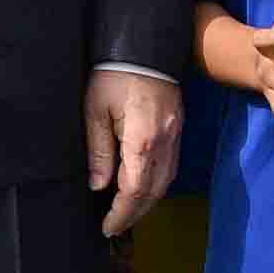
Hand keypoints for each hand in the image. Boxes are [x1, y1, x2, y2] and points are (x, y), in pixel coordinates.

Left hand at [90, 65, 179, 229]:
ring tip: (126, 213)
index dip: (120, 213)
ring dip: (147, 202)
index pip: (134, 191)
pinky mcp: (177, 128)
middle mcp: (164, 142)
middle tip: (114, 227)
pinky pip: (171, 166)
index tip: (107, 227)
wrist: (144, 45)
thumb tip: (98, 186)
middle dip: (134, 214)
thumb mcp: (95, 111)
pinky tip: (143, 188)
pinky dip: (157, 184)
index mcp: (141, 140)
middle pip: (153, 192)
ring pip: (166, 181)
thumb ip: (99, 151)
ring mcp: (175, 135)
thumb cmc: (113, 74)